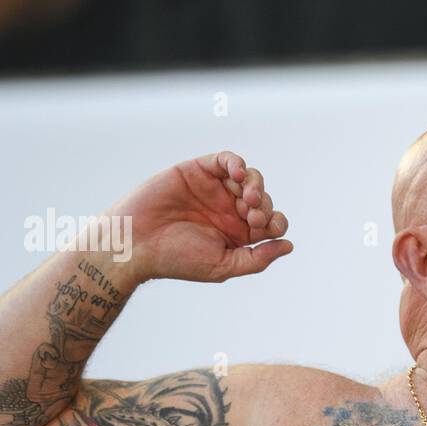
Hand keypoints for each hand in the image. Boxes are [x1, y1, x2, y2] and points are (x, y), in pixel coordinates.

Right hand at [109, 151, 292, 282]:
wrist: (137, 243)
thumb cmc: (177, 259)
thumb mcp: (224, 265)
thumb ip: (258, 258)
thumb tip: (289, 246)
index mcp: (238, 233)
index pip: (272, 222)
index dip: (275, 222)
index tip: (262, 228)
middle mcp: (230, 210)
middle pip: (263, 199)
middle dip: (264, 205)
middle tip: (251, 216)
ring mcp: (215, 189)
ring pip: (250, 178)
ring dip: (255, 185)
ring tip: (246, 198)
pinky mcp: (199, 171)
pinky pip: (226, 160)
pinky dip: (236, 163)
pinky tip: (237, 174)